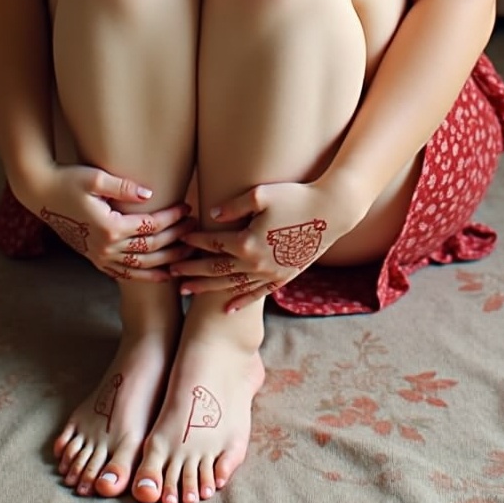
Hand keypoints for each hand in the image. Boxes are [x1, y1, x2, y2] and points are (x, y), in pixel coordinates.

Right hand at [16, 163, 195, 282]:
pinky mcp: (94, 258)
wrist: (41, 193)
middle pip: (150, 248)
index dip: (171, 217)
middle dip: (175, 238)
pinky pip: (124, 274)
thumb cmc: (68, 180)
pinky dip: (145, 276)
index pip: (150, 226)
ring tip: (187, 251)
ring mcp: (99, 256)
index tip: (186, 207)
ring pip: (140, 266)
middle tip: (193, 226)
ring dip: (166, 260)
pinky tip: (162, 274)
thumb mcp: (95, 177)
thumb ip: (124, 187)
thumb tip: (150, 195)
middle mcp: (105, 246)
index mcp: (108, 226)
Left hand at [173, 180, 353, 312]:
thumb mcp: (261, 194)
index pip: (213, 244)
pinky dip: (240, 302)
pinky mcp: (283, 278)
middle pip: (215, 270)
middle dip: (191, 271)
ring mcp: (270, 274)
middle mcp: (256, 264)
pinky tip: (227, 308)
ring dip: (207, 289)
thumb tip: (213, 214)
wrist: (331, 212)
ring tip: (186, 292)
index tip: (181, 237)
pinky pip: (257, 295)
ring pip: (231, 286)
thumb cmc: (295, 197)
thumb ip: (233, 205)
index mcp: (247, 242)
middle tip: (171, 273)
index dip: (195, 241)